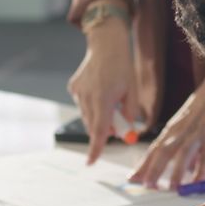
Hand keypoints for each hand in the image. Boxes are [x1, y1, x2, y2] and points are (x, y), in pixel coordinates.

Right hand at [66, 0, 137, 163]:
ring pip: (87, 116)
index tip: (91, 162)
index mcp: (104, 99)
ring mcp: (78, 92)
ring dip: (98, 117)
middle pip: (93, 126)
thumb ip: (129, 113)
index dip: (95, 148)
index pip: (99, 131)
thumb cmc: (122, 67)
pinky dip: (91, 105)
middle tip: (118, 124)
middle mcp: (87, 97)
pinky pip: (82, 105)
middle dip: (104, 130)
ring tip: (110, 100)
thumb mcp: (131, 91)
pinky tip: (99, 90)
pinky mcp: (73, 87)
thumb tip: (125, 131)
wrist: (106, 43)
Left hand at [129, 67, 204, 188]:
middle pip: (163, 152)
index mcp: (171, 130)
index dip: (142, 165)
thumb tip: (186, 169)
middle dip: (153, 169)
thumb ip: (183, 147)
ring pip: (183, 154)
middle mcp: (180, 133)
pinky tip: (199, 181)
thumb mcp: (186, 126)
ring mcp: (196, 134)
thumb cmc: (202, 108)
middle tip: (146, 185)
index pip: (153, 150)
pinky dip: (202, 169)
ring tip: (171, 187)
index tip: (132, 178)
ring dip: (176, 171)